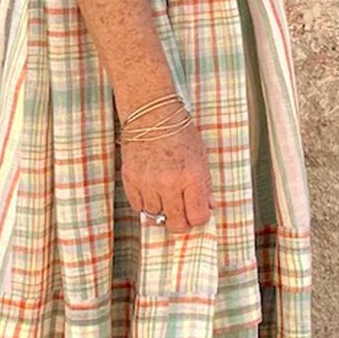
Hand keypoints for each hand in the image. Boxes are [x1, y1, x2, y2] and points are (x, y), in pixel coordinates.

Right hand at [119, 115, 213, 231]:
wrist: (151, 114)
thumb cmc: (178, 131)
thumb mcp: (200, 156)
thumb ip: (204, 185)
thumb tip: (207, 207)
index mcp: (191, 176)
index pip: (197, 217)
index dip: (199, 219)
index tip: (198, 214)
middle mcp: (169, 183)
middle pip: (175, 223)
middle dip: (181, 222)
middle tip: (182, 216)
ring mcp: (147, 182)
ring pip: (156, 215)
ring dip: (162, 209)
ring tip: (165, 193)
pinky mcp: (130, 179)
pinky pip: (138, 206)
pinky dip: (145, 202)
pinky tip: (151, 190)